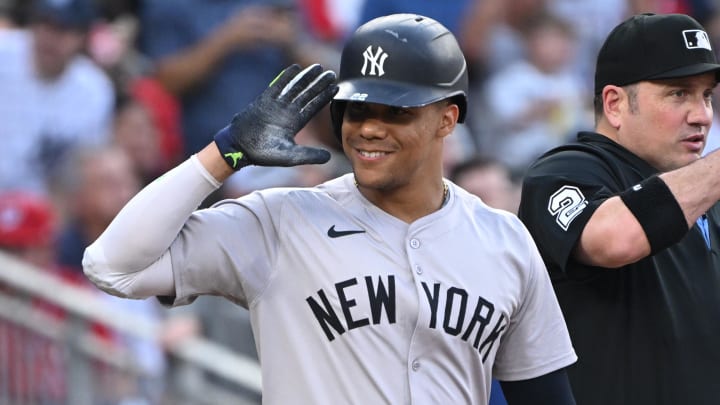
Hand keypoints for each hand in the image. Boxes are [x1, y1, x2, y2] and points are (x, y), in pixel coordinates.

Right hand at [214, 64, 336, 168]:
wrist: (240, 148)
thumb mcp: (290, 156)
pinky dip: (285, 77)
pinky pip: (276, 86)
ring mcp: (275, 105)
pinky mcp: (263, 101)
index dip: (324, 97)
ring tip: (318, 68)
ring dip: (305, 78)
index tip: (336, 87)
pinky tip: (295, 68)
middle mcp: (287, 112)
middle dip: (319, 84)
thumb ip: (309, 155)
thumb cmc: (264, 154)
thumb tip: (329, 157)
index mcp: (295, 123)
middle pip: (306, 94)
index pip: (313, 107)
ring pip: (294, 88)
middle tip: (332, 73)